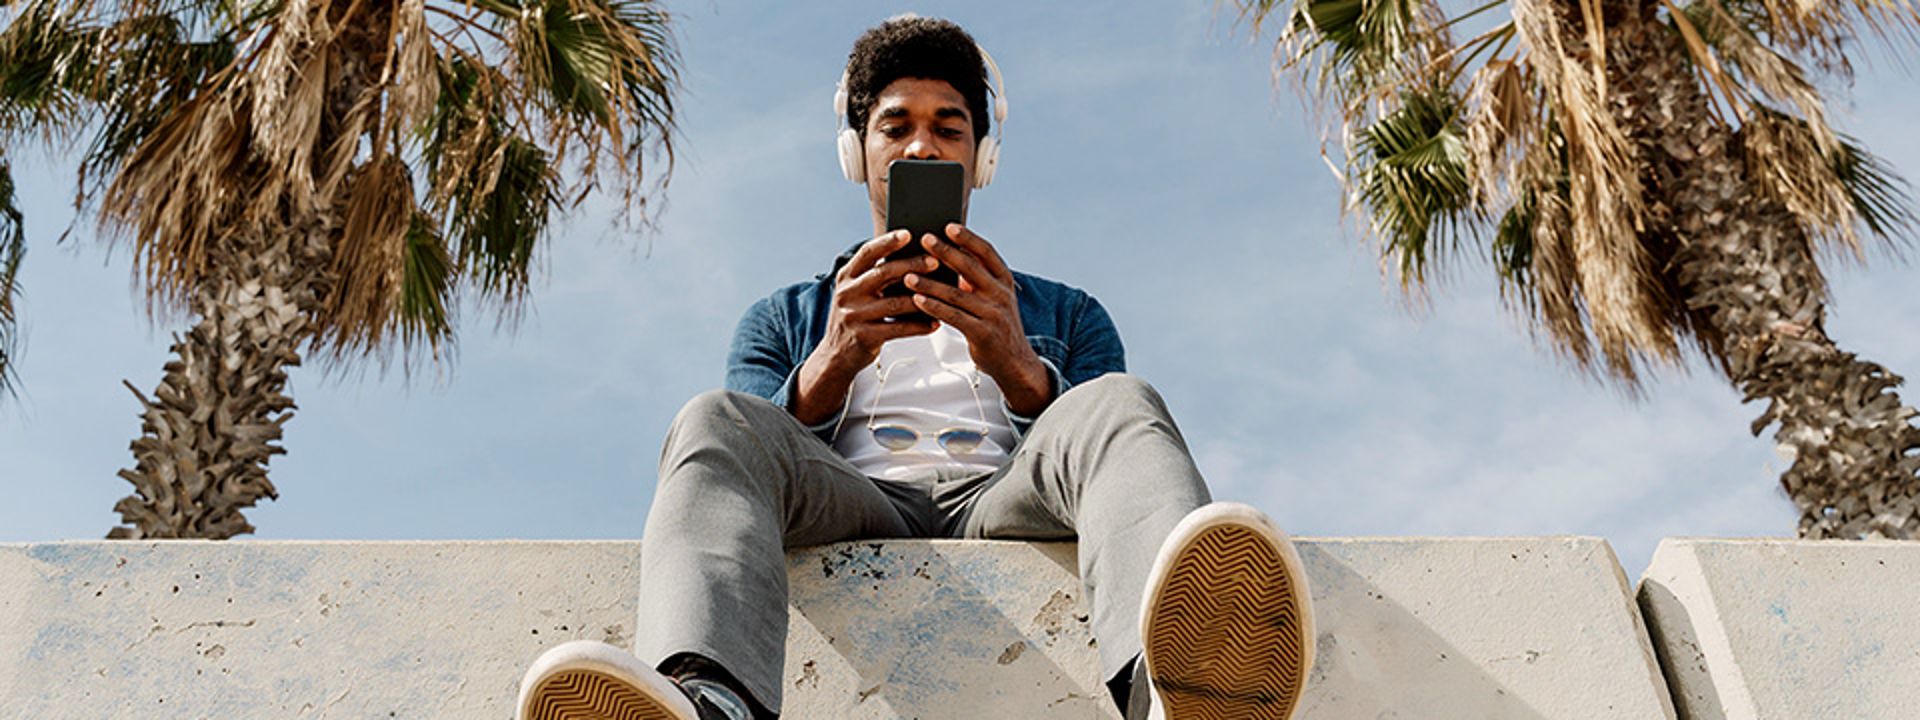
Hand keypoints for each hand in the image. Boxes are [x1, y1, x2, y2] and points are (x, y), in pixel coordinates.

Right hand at [790, 230, 940, 425]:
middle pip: (883, 274)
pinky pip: (898, 329)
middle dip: (911, 265)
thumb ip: (877, 276)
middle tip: (935, 261)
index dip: (887, 242)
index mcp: (846, 277)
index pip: (867, 253)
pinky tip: (935, 323)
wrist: (837, 354)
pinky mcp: (864, 337)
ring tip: (943, 293)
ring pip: (894, 303)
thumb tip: (915, 255)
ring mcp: (854, 316)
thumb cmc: (857, 316)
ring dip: (921, 298)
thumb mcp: (858, 292)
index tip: (908, 233)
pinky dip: (919, 326)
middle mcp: (847, 293)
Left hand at [904, 223, 1053, 416]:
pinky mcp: (982, 333)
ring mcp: (993, 314)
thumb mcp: (994, 298)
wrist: (1015, 362)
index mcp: (1004, 281)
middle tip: (924, 239)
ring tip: (907, 275)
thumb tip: (949, 254)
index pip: (987, 253)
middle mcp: (1001, 294)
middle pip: (970, 268)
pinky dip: (933, 307)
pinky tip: (917, 300)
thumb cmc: (996, 325)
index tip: (948, 226)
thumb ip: (977, 278)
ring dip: (929, 283)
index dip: (968, 238)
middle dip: (945, 252)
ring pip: (956, 294)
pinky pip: (953, 317)